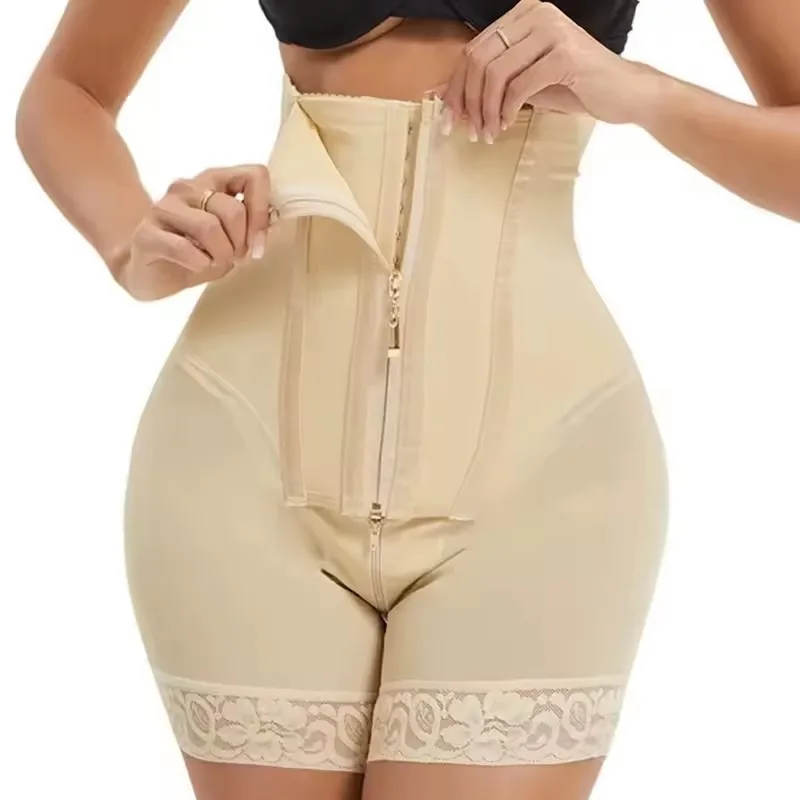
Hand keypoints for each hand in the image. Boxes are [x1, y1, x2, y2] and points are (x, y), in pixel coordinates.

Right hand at [118, 163, 274, 300]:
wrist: (150, 272)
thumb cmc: (195, 253)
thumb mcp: (231, 241)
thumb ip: (250, 228)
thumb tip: (268, 228)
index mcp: (214, 182)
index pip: (253, 176)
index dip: (262, 212)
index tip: (258, 243)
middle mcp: (188, 188)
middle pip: (233, 210)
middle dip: (240, 243)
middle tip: (233, 258)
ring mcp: (164, 207)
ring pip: (209, 227)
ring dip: (220, 254)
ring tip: (213, 262)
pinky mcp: (146, 233)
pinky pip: (183, 248)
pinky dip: (198, 263)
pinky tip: (196, 266)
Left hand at [438, 0, 659, 142]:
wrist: (623, 93)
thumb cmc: (574, 87)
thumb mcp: (525, 82)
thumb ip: (492, 82)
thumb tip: (448, 95)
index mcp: (524, 14)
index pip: (474, 49)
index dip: (456, 87)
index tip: (449, 118)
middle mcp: (536, 13)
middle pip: (479, 59)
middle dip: (468, 101)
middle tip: (469, 131)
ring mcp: (551, 31)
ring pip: (495, 73)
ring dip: (486, 110)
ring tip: (488, 134)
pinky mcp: (564, 54)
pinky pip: (519, 86)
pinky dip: (508, 110)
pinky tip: (508, 124)